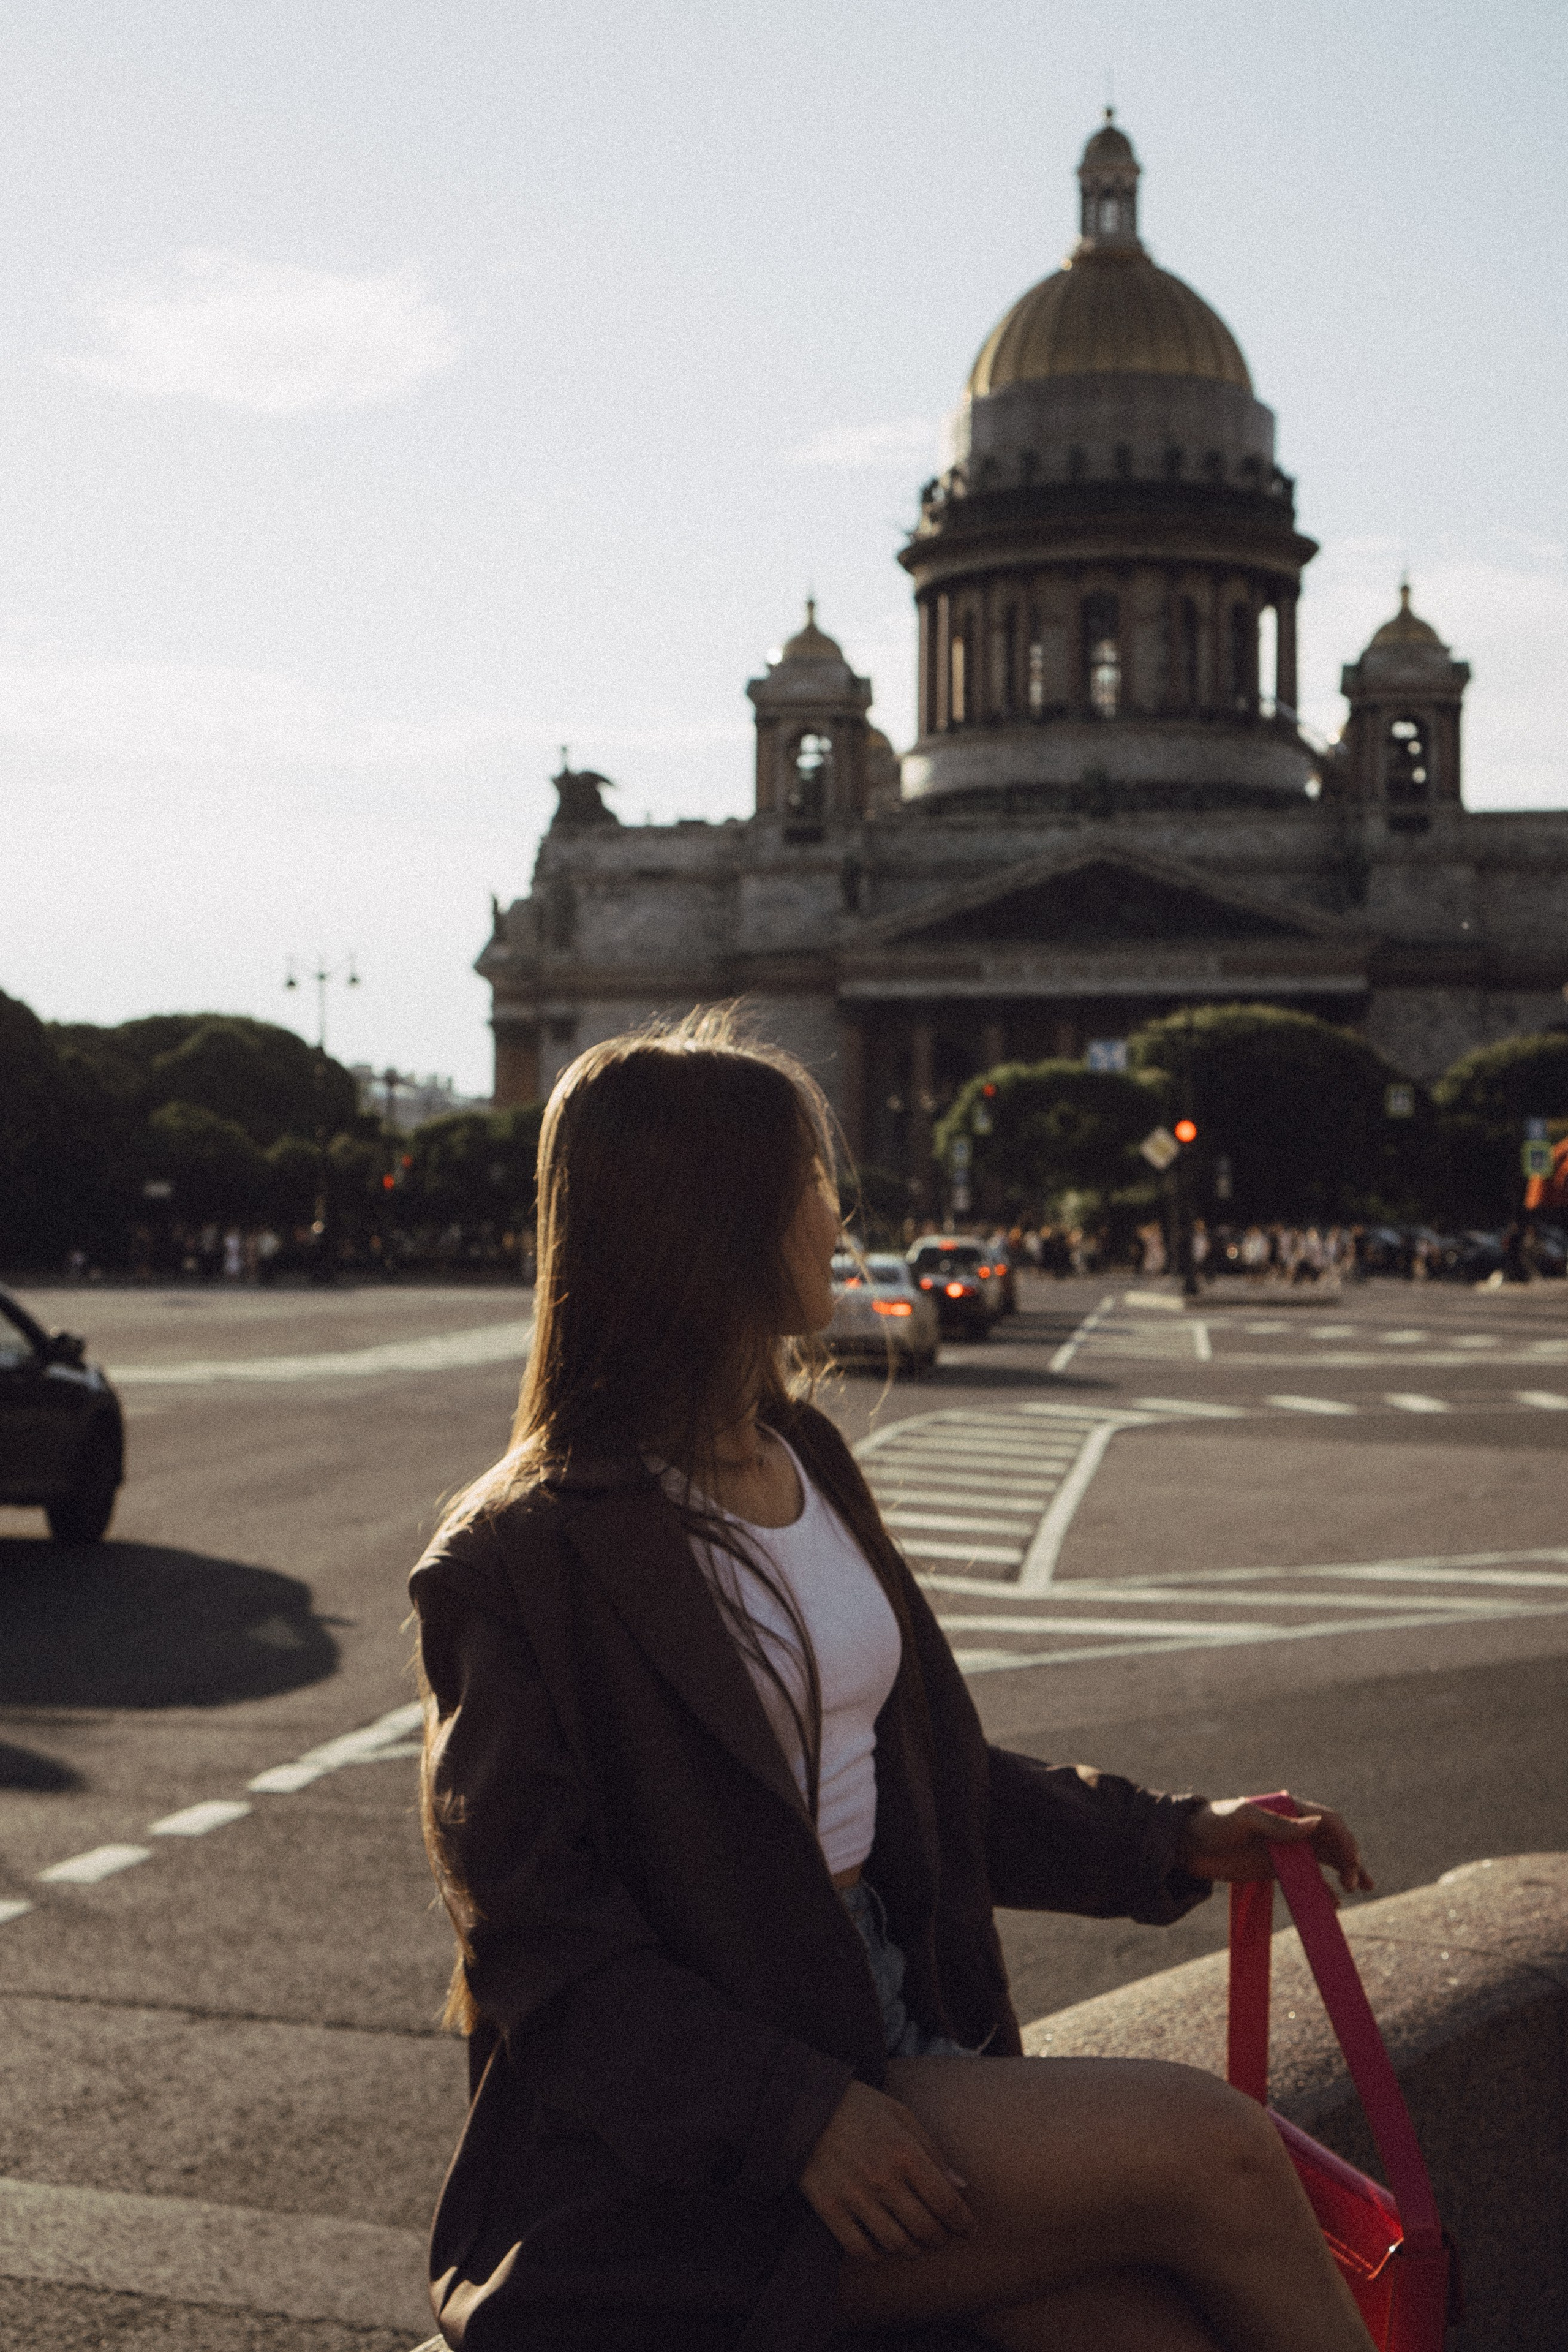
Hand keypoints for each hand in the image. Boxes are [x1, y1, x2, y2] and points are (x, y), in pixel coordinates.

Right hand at [798, 2078, 976, 2259]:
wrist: (805, 2105)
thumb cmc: (861, 2108)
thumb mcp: (902, 2116)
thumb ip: (933, 2153)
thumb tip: (962, 2188)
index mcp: (904, 2152)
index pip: (946, 2202)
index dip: (963, 2222)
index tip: (968, 2228)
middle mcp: (882, 2178)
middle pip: (925, 2230)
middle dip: (940, 2238)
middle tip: (942, 2236)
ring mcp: (854, 2196)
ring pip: (896, 2245)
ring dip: (912, 2249)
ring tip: (915, 2242)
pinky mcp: (829, 2209)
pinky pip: (861, 2249)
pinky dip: (878, 2254)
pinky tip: (883, 2244)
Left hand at [1181, 1796, 1373, 1893]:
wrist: (1188, 1845)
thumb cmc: (1214, 1823)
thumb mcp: (1245, 1820)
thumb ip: (1279, 1825)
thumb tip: (1316, 1825)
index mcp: (1288, 1810)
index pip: (1328, 1821)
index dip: (1345, 1839)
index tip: (1352, 1862)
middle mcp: (1292, 1829)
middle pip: (1332, 1842)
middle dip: (1350, 1859)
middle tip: (1356, 1882)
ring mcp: (1285, 1851)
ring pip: (1324, 1861)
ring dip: (1344, 1872)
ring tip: (1359, 1888)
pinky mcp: (1276, 1870)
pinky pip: (1305, 1880)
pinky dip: (1321, 1890)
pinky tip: (1333, 1903)